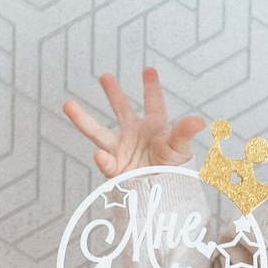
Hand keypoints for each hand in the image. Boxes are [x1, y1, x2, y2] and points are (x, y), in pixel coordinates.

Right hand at [62, 67, 206, 178]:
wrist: (161, 197)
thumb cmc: (173, 172)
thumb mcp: (179, 149)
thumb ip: (184, 133)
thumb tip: (199, 121)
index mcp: (154, 128)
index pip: (153, 103)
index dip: (151, 87)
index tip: (148, 70)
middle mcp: (135, 135)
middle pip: (121, 110)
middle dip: (113, 93)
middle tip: (104, 76)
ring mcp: (121, 150)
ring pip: (98, 132)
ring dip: (83, 119)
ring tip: (68, 104)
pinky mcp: (114, 168)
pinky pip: (105, 162)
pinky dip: (102, 160)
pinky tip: (100, 156)